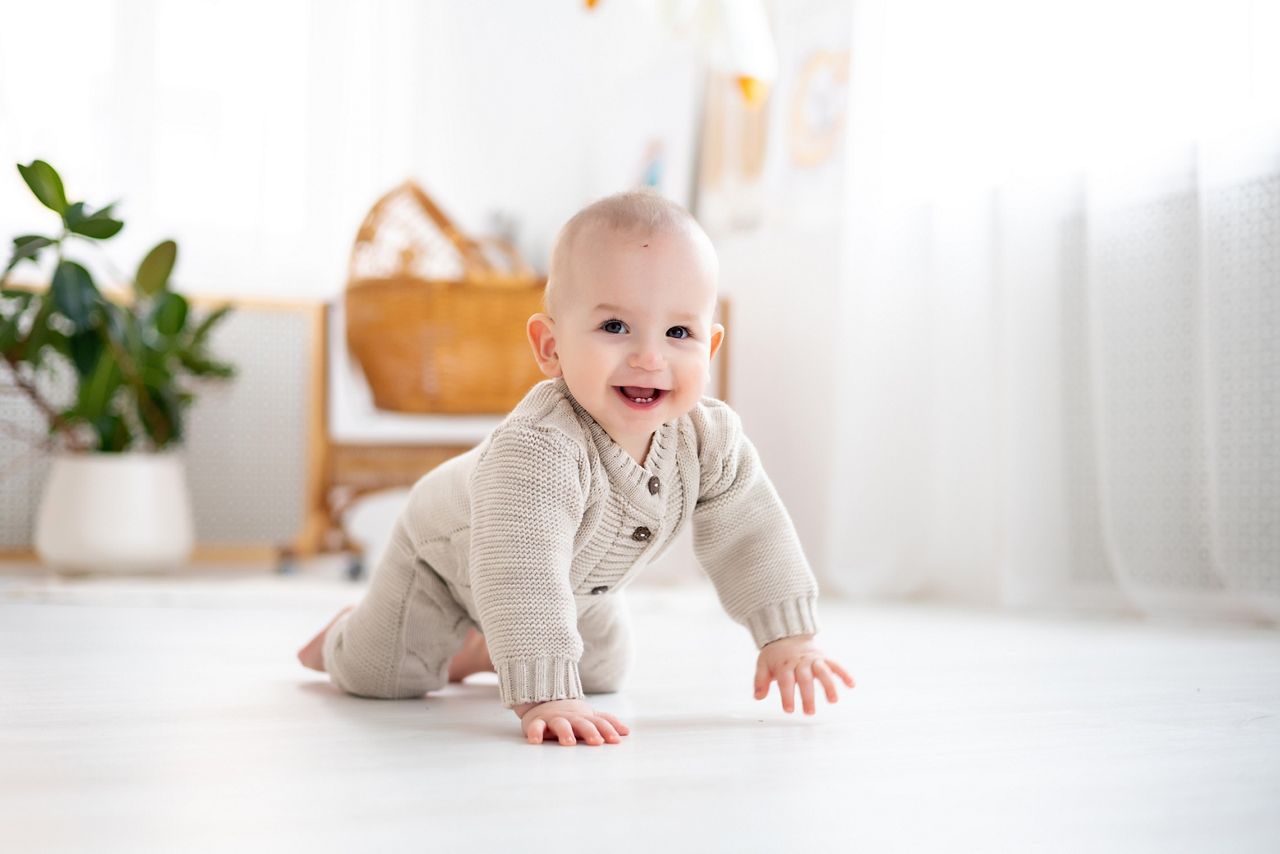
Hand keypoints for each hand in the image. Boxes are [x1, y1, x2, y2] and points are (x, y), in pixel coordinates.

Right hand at [513, 699, 629, 746]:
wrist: (544, 699)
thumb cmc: (571, 715)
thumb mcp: (590, 717)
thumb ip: (607, 723)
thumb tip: (627, 731)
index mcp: (585, 718)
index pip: (599, 723)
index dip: (608, 730)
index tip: (616, 741)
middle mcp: (571, 718)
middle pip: (582, 723)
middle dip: (590, 731)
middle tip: (596, 742)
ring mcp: (554, 719)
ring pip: (560, 724)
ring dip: (565, 732)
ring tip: (569, 743)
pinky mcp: (537, 722)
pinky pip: (535, 727)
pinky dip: (535, 732)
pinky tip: (536, 740)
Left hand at [754, 634, 855, 714]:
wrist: (787, 634)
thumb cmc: (775, 655)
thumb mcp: (763, 664)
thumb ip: (760, 681)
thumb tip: (758, 696)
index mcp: (784, 664)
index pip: (785, 681)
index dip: (787, 695)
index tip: (789, 709)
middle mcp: (800, 662)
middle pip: (805, 678)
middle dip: (808, 696)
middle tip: (809, 712)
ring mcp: (813, 659)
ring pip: (822, 671)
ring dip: (829, 685)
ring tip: (833, 700)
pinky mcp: (824, 657)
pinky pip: (835, 664)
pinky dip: (844, 673)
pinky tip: (851, 684)